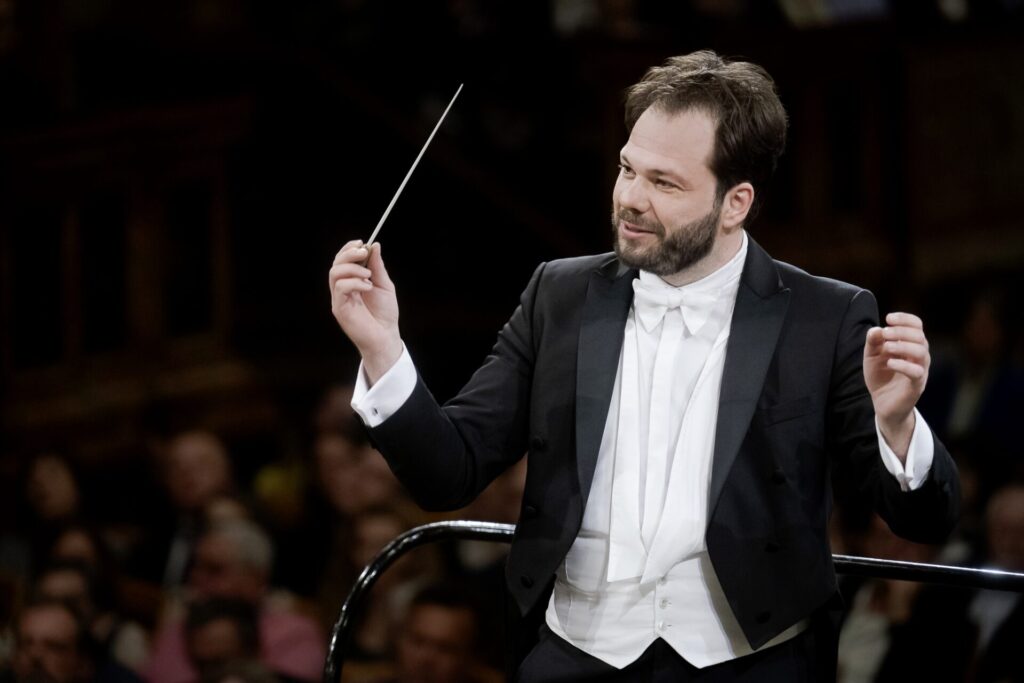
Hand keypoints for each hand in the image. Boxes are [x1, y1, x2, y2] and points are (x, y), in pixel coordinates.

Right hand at [329, 241, 402, 382]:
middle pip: (336, 263)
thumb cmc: (385, 313)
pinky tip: (367, 287)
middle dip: (349, 254)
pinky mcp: (339, 308)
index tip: (363, 243)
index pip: (342, 260)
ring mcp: (339, 298)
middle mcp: (342, 288)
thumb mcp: (384, 284)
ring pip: (335, 273)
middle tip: (363, 253)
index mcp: (352, 281)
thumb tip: (374, 245)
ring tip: (369, 276)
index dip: (349, 248)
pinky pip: (340, 287)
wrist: (386, 336)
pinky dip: (354, 282)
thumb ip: (377, 267)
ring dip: (353, 268)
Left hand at [863, 312, 929, 457]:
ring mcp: (920, 370)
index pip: (917, 326)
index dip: (905, 319)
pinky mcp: (916, 385)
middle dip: (901, 331)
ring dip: (903, 346)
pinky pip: (917, 372)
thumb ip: (872, 342)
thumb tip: (876, 329)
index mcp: (910, 345)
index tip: (888, 318)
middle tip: (885, 333)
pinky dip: (903, 365)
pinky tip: (890, 362)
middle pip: (920, 336)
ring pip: (922, 352)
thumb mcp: (871, 357)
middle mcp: (920, 356)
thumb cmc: (880, 377)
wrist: (883, 404)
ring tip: (887, 347)